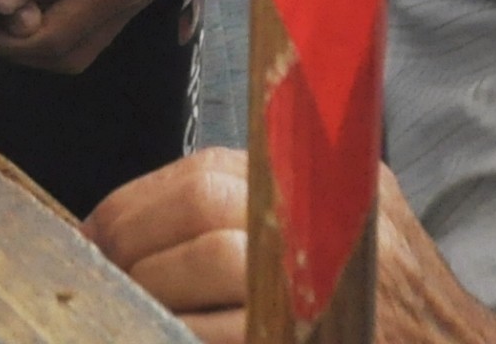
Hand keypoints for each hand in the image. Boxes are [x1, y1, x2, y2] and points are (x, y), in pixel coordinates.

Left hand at [84, 150, 495, 343]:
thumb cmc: (397, 304)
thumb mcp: (354, 217)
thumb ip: (280, 193)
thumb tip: (161, 210)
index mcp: (331, 181)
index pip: (211, 168)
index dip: (138, 202)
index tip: (98, 232)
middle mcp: (338, 214)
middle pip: (207, 202)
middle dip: (134, 239)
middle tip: (100, 272)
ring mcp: (335, 274)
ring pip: (216, 258)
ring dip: (155, 290)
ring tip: (131, 307)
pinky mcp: (317, 332)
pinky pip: (232, 331)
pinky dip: (188, 334)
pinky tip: (171, 336)